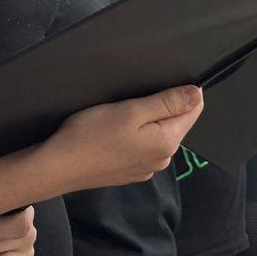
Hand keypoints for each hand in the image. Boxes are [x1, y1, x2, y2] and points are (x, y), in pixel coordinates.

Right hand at [43, 85, 203, 191]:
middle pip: (175, 122)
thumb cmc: (90, 136)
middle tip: (131, 98)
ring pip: (157, 134)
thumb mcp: (130, 110)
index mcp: (167, 142)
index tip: (158, 84)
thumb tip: (197, 94)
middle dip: (161, 105)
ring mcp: (146, 167)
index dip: (183, 90)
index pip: (193, 110)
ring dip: (146, 120)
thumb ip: (167, 102)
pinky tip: (113, 131)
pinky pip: (142, 147)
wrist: (59, 167)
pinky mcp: (130, 171)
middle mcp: (162, 158)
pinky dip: (134, 135)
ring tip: (119, 113)